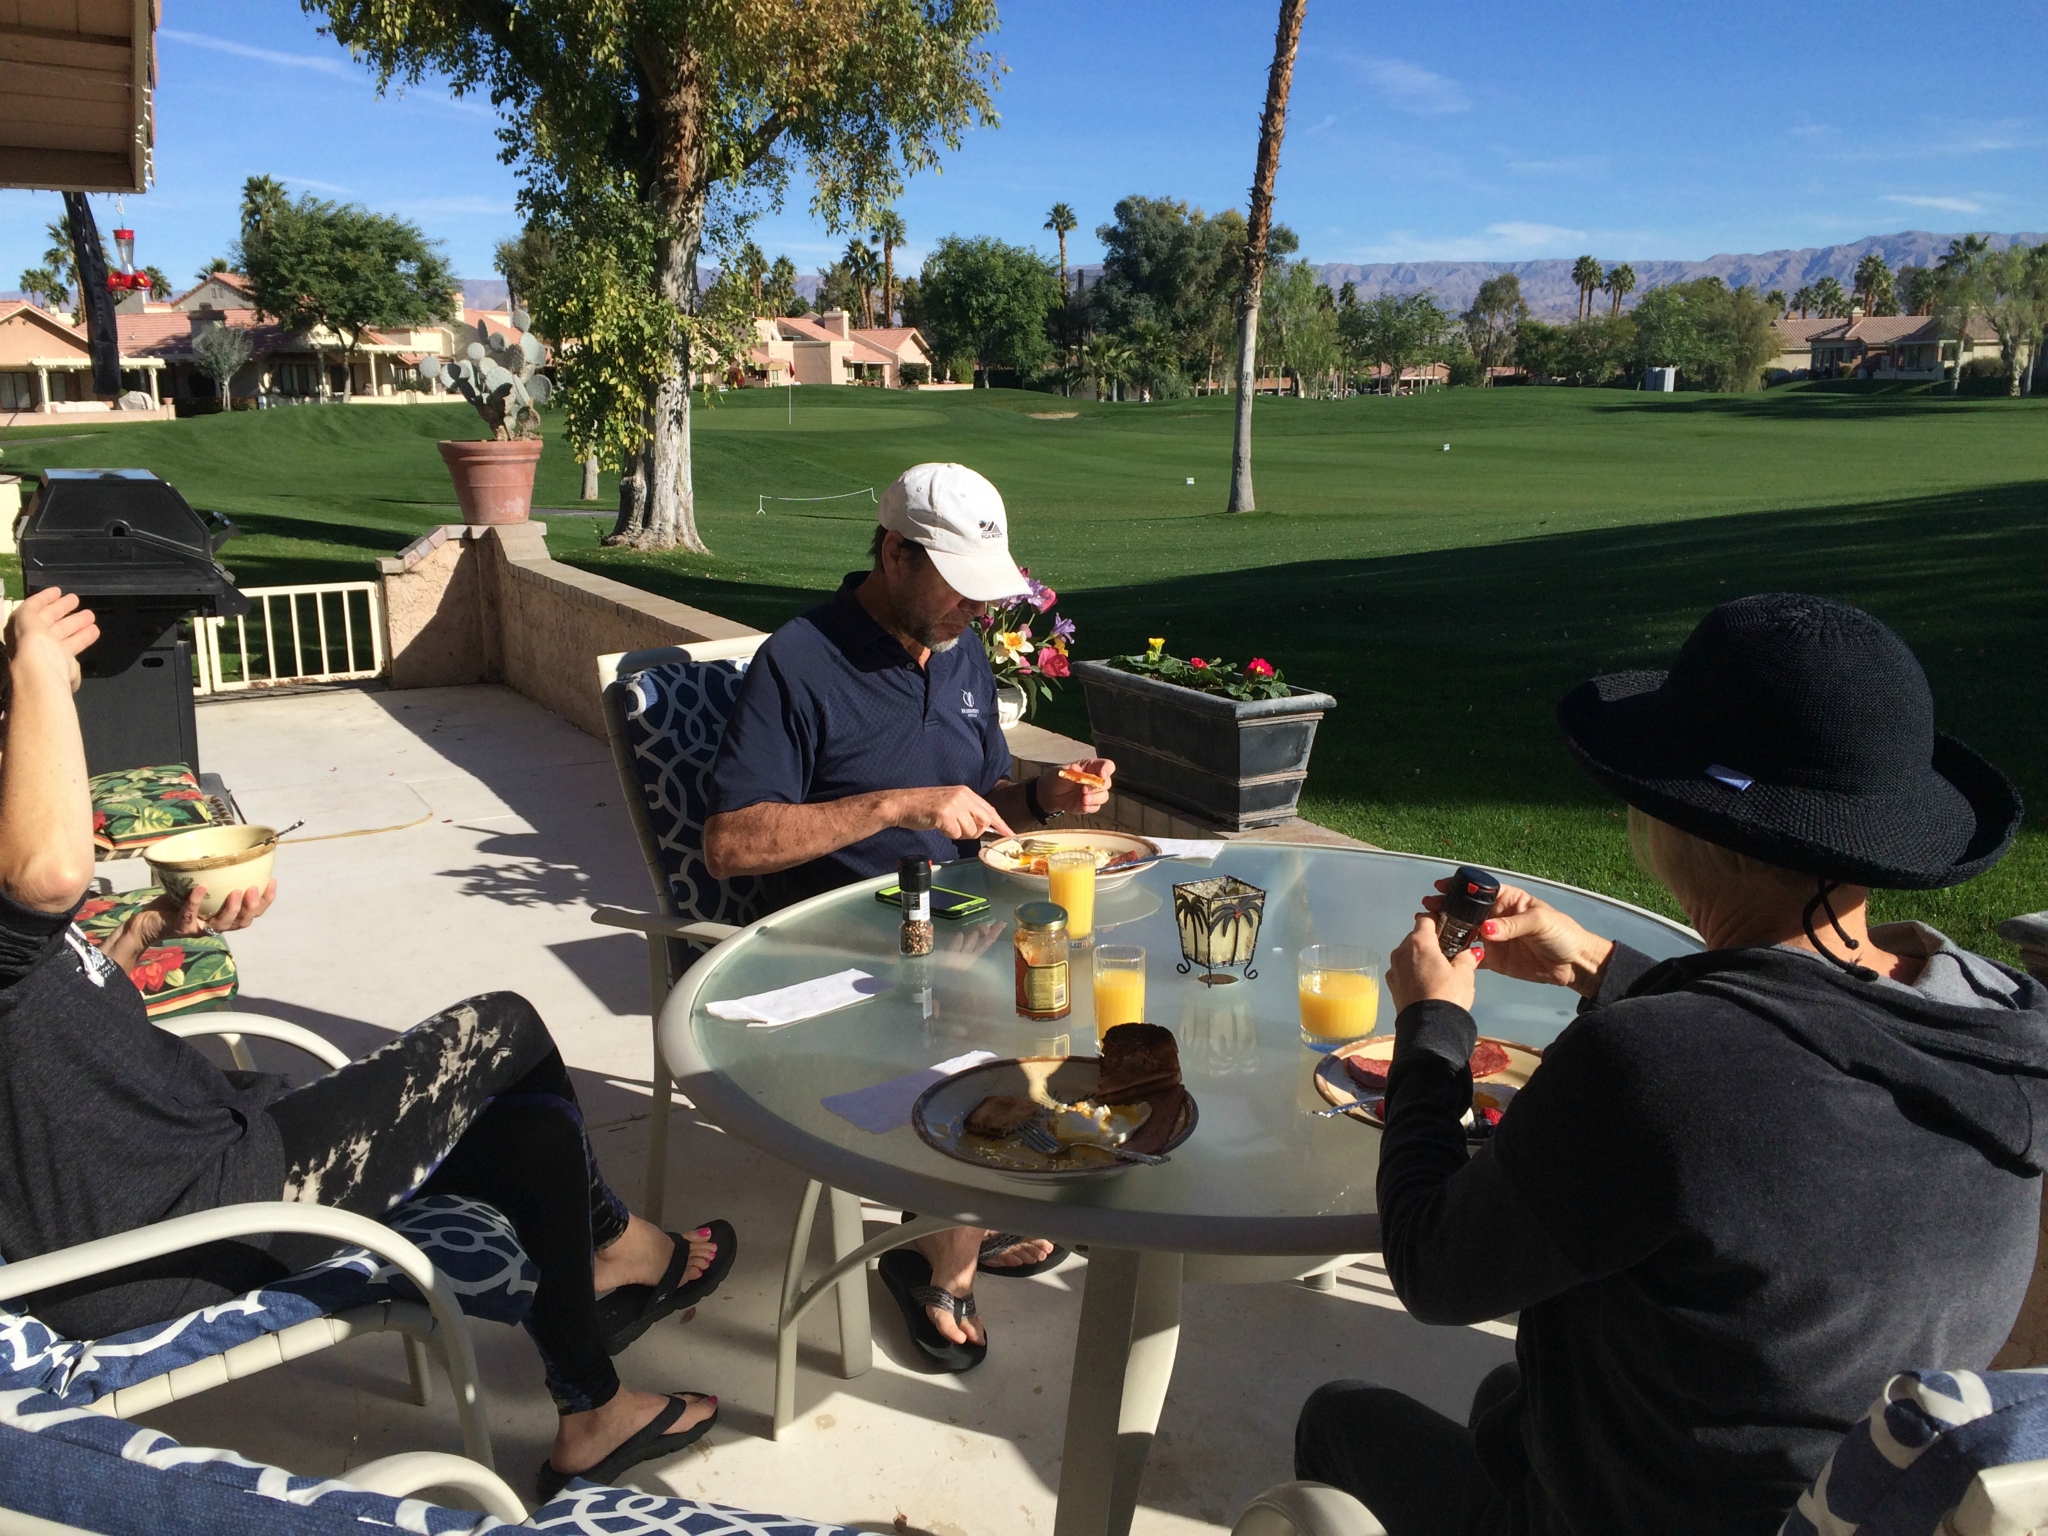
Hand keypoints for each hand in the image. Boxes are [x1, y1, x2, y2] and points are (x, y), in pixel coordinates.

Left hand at [5, 588, 98, 694]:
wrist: (45, 671)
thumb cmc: (32, 642)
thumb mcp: (25, 617)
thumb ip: (32, 607)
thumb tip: (41, 602)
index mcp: (21, 629)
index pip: (33, 611)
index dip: (45, 600)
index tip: (59, 591)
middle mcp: (34, 641)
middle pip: (50, 622)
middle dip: (63, 610)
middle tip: (76, 599)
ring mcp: (50, 653)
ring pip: (65, 634)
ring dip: (77, 623)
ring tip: (91, 615)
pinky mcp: (65, 664)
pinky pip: (75, 647)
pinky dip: (84, 638)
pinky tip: (94, 631)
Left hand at [148, 880, 277, 940]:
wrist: (149, 920)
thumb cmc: (176, 901)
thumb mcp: (200, 887)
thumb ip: (215, 878)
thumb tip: (230, 849)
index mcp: (225, 916)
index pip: (253, 913)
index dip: (266, 900)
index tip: (272, 881)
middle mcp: (215, 925)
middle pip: (242, 922)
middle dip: (251, 907)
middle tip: (253, 889)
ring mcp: (199, 927)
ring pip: (222, 924)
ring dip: (232, 909)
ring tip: (236, 892)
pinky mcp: (181, 926)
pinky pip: (190, 914)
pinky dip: (196, 901)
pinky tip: (200, 888)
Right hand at [892, 785, 1012, 841]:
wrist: (902, 803)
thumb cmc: (925, 806)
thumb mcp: (951, 802)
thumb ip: (967, 810)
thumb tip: (983, 825)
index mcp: (966, 792)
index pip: (989, 809)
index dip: (1000, 823)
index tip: (1010, 834)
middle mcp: (963, 796)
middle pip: (984, 821)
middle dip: (975, 831)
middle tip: (958, 829)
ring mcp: (954, 804)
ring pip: (971, 830)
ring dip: (959, 834)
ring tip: (945, 825)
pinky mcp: (945, 814)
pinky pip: (956, 834)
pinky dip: (948, 834)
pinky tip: (939, 826)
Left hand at [1041, 758, 1114, 816]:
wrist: (1049, 794)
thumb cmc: (1057, 778)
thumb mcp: (1061, 771)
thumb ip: (1070, 770)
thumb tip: (1075, 768)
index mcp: (1091, 767)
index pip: (1107, 766)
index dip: (1107, 770)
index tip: (1102, 775)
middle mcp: (1096, 779)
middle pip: (1107, 783)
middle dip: (1097, 787)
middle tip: (1084, 789)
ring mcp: (1094, 793)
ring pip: (1104, 796)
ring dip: (1095, 798)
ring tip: (1083, 799)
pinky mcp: (1090, 804)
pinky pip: (1096, 807)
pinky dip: (1090, 807)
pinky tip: (1083, 805)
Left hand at [1387, 911, 1482, 1013]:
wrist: (1429, 1028)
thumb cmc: (1448, 994)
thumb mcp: (1464, 974)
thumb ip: (1467, 958)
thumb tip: (1471, 952)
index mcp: (1419, 942)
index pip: (1426, 919)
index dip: (1438, 921)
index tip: (1449, 928)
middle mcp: (1401, 951)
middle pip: (1416, 937)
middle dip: (1431, 942)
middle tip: (1448, 952)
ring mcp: (1393, 969)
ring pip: (1408, 955)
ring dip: (1421, 958)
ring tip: (1438, 970)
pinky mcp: (1391, 986)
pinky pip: (1403, 971)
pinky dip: (1413, 972)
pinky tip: (1427, 984)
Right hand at [1424, 878, 1612, 996]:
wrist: (1574, 965)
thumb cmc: (1562, 934)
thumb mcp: (1540, 922)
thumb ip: (1512, 925)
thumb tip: (1485, 930)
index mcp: (1509, 900)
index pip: (1481, 890)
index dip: (1460, 887)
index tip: (1441, 886)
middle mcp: (1497, 917)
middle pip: (1467, 910)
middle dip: (1446, 907)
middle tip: (1427, 908)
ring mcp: (1493, 938)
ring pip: (1465, 931)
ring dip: (1447, 929)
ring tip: (1427, 927)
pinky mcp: (1493, 959)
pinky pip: (1471, 955)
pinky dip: (1457, 953)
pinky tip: (1442, 950)